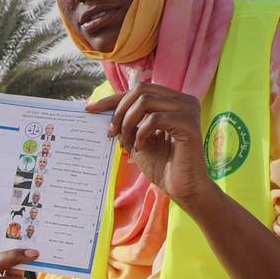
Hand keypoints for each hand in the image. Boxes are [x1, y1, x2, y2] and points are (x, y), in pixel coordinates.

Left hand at [90, 82, 218, 211]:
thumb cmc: (163, 166)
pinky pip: (155, 119)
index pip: (138, 91)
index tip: (90, 109)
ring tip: (127, 143)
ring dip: (129, 123)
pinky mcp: (189, 123)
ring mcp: (188, 110)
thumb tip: (103, 111)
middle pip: (141, 90)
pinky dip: (141, 133)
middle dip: (120, 111)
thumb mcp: (138, 140)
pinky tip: (140, 148)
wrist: (182, 188)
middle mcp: (183, 100)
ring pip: (146, 101)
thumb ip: (127, 124)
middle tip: (111, 133)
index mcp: (172, 101)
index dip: (112, 98)